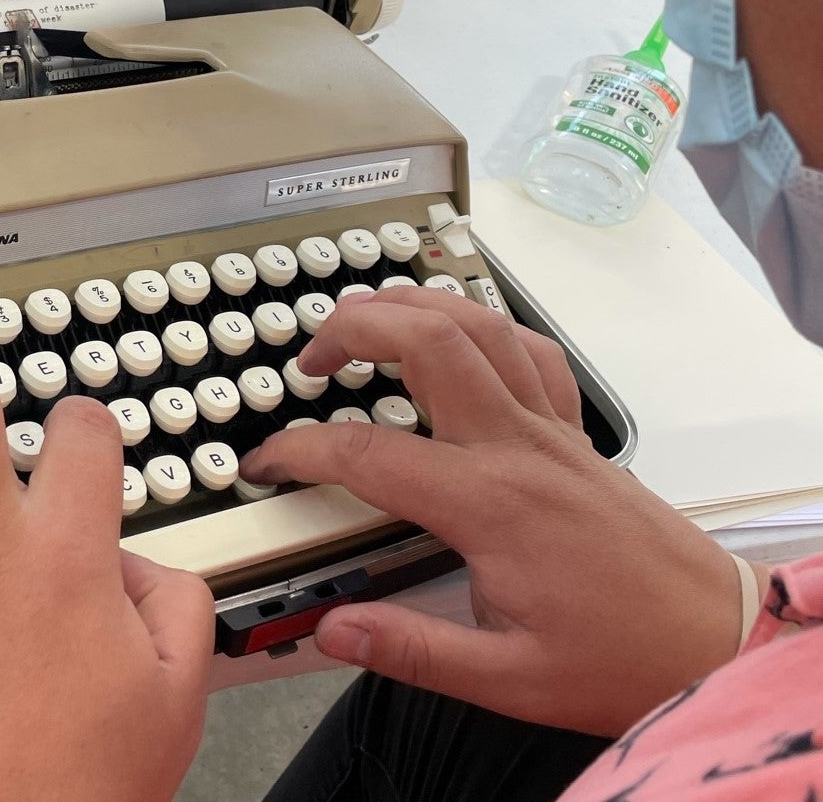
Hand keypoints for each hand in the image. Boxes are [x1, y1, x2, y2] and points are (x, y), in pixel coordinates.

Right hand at [240, 287, 740, 736]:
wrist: (715, 641)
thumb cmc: (624, 657)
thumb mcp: (507, 678)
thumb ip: (409, 649)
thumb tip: (334, 627)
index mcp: (490, 504)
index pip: (367, 453)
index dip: (300, 450)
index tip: (269, 463)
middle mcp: (521, 449)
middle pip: (430, 341)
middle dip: (356, 327)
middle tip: (313, 357)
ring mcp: (553, 434)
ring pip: (483, 327)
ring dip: (417, 306)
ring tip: (368, 318)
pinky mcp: (577, 439)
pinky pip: (532, 354)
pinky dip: (485, 329)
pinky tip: (461, 341)